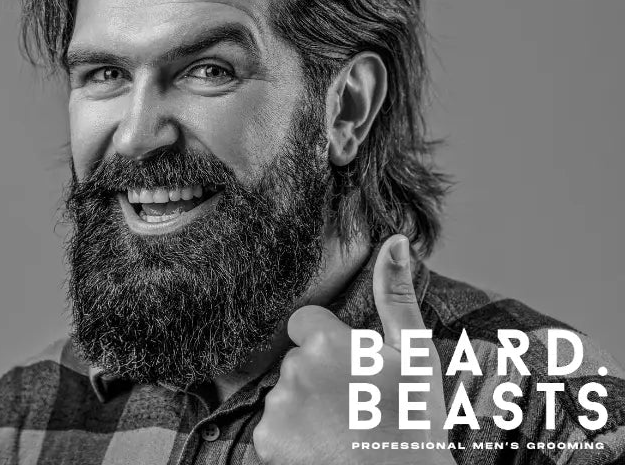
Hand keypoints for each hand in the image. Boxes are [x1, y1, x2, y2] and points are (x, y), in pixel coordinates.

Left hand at [252, 235, 454, 464]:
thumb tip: (393, 239)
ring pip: (284, 393)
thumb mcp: (415, 354)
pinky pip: (272, 427)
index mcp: (325, 342)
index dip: (329, 344)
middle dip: (318, 375)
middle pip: (295, 360)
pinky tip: (322, 446)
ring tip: (342, 427)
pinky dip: (291, 437)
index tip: (352, 367)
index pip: (305, 323)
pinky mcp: (266, 441)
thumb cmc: (414, 421)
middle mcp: (293, 369)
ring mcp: (277, 407)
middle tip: (355, 403)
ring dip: (305, 405)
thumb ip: (395, 295)